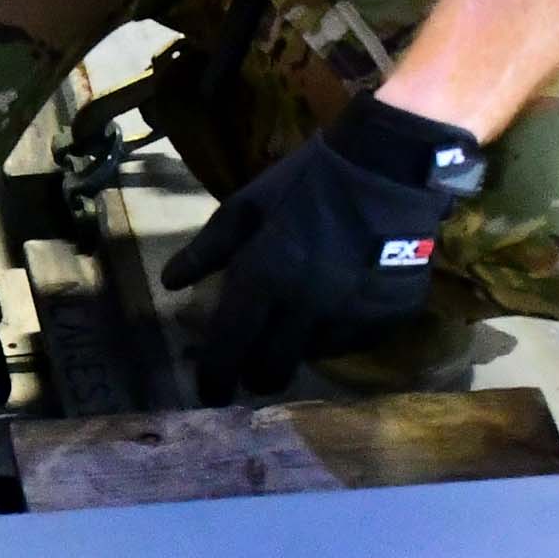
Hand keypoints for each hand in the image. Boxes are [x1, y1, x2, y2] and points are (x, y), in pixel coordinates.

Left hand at [163, 95, 483, 398]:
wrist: (389, 163)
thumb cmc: (308, 182)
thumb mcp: (248, 205)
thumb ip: (208, 249)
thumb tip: (170, 284)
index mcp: (265, 276)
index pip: (229, 348)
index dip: (214, 379)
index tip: (210, 394)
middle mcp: (306, 306)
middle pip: (272, 370)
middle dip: (257, 374)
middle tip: (255, 364)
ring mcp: (351, 314)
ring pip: (314, 356)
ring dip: (301, 345)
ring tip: (305, 316)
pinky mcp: (389, 316)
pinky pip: (355, 340)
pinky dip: (342, 330)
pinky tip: (343, 302)